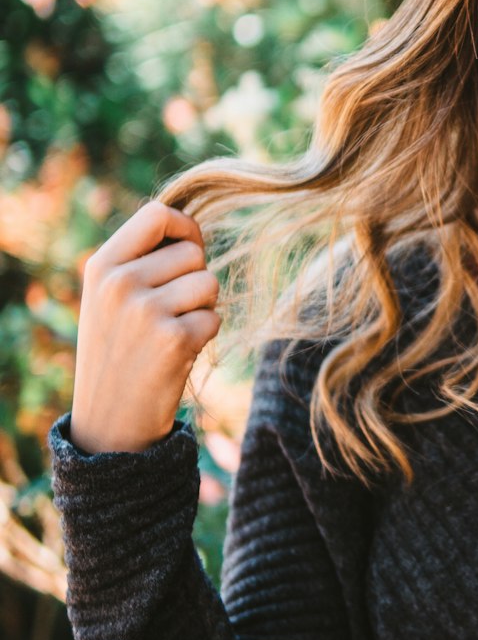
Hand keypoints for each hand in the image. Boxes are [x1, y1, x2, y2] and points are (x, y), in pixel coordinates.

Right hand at [69, 200, 221, 454]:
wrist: (108, 424)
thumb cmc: (118, 353)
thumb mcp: (108, 299)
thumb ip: (140, 260)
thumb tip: (191, 227)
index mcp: (101, 266)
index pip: (156, 215)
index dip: (185, 227)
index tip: (189, 249)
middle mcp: (119, 284)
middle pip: (192, 252)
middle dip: (194, 279)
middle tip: (170, 313)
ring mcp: (145, 312)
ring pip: (208, 284)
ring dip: (202, 309)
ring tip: (172, 333)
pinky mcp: (173, 341)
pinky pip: (214, 319)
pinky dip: (204, 337)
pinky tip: (177, 356)